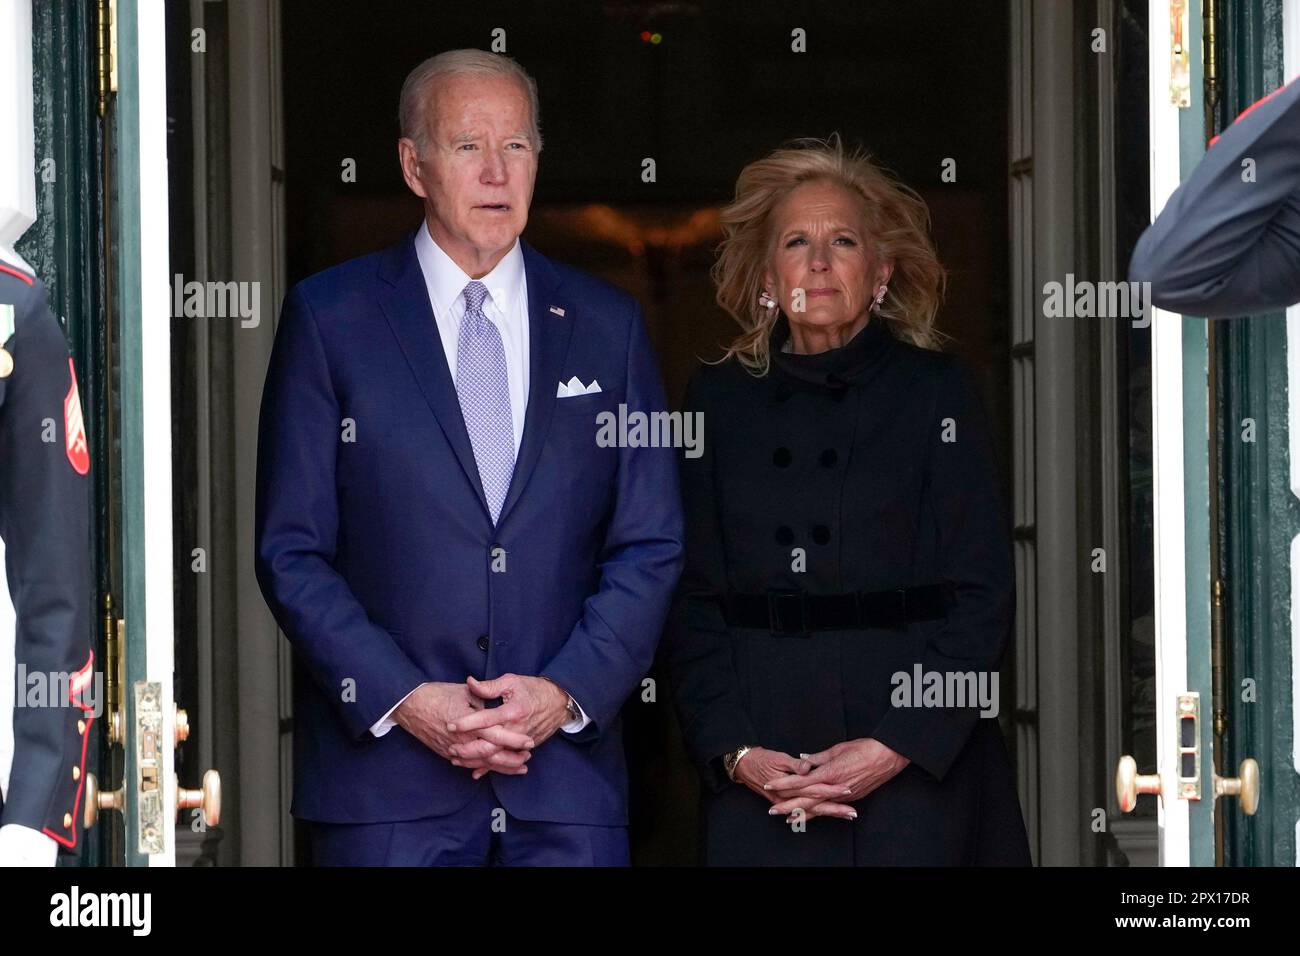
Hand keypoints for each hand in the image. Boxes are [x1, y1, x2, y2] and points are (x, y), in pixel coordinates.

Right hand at [394, 682, 534, 776]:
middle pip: (491, 755)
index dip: (514, 740)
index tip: (529, 742)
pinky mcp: (446, 752)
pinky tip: (491, 770)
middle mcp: (463, 740)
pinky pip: (466, 764)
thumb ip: (484, 700)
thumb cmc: (437, 694)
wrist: (409, 704)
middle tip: (527, 758)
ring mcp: (453, 749)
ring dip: (499, 767)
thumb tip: (499, 707)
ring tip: (516, 767)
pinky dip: (480, 768)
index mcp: (470, 724)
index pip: (497, 736)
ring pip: (480, 763)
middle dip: (511, 759)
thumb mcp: (465, 692)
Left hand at [445, 674, 571, 772]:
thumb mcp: (512, 681)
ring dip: (475, 760)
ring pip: (496, 757)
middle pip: (489, 746)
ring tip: (456, 760)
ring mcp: (521, 742)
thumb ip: (489, 686)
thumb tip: (470, 683)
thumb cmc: (534, 689)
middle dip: (468, 749)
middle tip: (450, 748)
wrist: (559, 702)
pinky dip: (490, 768)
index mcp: (512, 711)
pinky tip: (475, 771)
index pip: (486, 719)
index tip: (450, 725)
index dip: (467, 723)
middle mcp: (517, 729)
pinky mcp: (525, 748)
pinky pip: (505, 761)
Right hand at [729, 747, 853, 821]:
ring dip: (830, 812)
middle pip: (816, 805)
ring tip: (848, 815)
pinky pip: (802, 811)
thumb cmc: (761, 759)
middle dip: (835, 809)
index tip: (848, 789)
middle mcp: (788, 797)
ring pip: (811, 810)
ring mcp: (785, 802)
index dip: (832, 790)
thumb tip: (808, 767)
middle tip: (853, 812)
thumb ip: (795, 764)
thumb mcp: (778, 758)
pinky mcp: (784, 802)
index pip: (814, 789)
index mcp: (788, 786)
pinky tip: (828, 815)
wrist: (743, 766)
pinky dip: (815, 814)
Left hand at [763, 738, 910, 822]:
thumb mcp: (838, 749)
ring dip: (802, 813)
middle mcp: (835, 787)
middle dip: (788, 805)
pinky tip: (811, 817)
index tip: (770, 785)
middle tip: (772, 810)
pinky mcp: (853, 798)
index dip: (784, 784)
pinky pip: (831, 807)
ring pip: (819, 807)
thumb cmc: (865, 748)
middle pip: (807, 799)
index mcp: (829, 772)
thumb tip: (804, 761)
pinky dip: (819, 813)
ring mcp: (844, 795)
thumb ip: (819, 757)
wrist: (889, 756)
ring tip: (787, 819)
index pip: (801, 780)